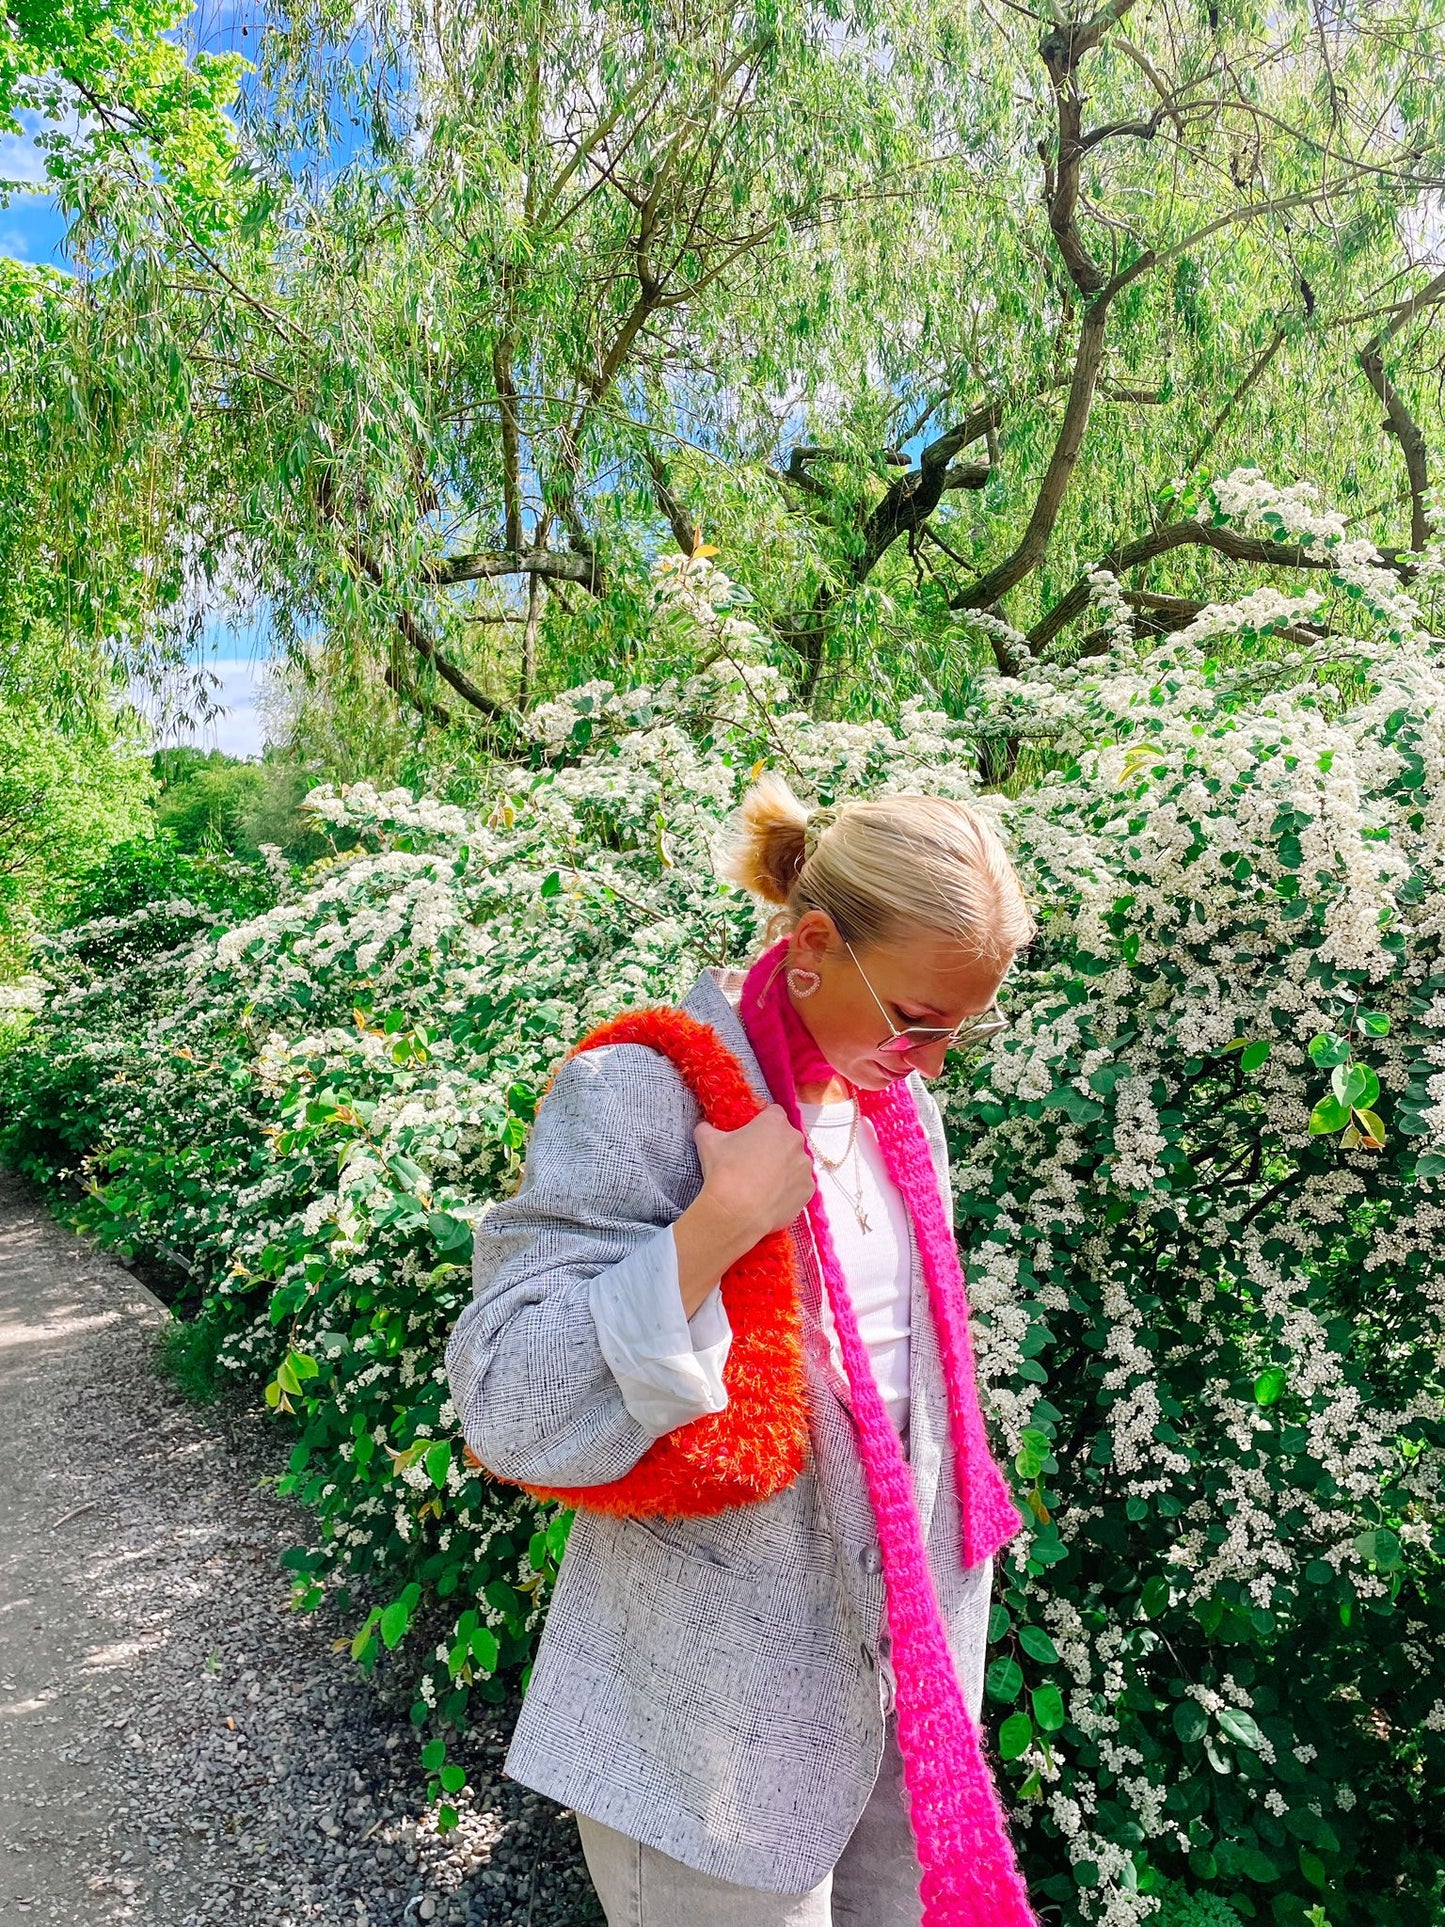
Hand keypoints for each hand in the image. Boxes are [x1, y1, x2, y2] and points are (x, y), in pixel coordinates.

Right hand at [693, 1104, 815, 1244]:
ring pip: (794, 1162)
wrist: (736, 1211)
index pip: (773, 1114)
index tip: (751, 1136)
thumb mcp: (707, 1141)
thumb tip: (704, 1127)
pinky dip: (788, 1189)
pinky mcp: (808, 1190)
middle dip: (774, 1146)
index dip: (761, 1124)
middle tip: (754, 1162)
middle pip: (786, 1138)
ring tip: (762, 1183)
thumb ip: (707, 1128)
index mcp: (775, 1122)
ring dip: (783, 1168)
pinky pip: (799, 1185)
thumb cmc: (724, 1171)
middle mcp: (795, 1141)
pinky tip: (770, 1197)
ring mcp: (804, 1166)